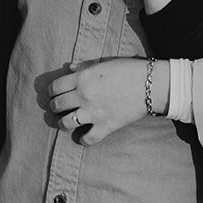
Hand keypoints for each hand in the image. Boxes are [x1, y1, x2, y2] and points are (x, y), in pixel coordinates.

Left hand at [48, 58, 170, 144]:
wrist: (151, 85)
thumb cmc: (129, 69)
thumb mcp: (105, 62)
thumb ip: (85, 65)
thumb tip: (69, 68)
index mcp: (83, 78)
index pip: (55, 87)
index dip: (51, 91)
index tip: (54, 93)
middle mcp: (84, 96)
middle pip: (57, 105)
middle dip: (54, 107)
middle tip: (58, 107)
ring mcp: (94, 113)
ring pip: (66, 123)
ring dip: (63, 123)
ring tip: (67, 122)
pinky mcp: (106, 126)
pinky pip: (87, 139)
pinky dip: (83, 140)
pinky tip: (84, 136)